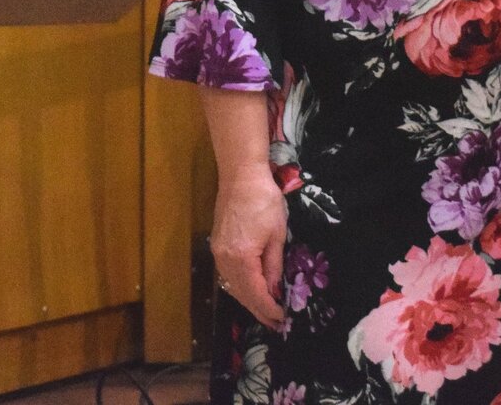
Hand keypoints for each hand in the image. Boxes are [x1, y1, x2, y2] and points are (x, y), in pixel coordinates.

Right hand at [211, 167, 287, 329]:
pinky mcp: (217, 246)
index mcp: (242, 258)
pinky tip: (252, 290)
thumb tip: (275, 291)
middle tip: (276, 323)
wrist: (241, 176)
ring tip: (266, 311)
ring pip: (234, 286)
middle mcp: (225, 260)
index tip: (282, 319)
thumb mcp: (277, 234)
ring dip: (250, 300)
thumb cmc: (264, 201)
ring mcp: (218, 253)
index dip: (269, 309)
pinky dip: (241, 286)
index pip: (256, 293)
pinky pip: (229, 275)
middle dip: (259, 310)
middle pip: (242, 294)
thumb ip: (274, 266)